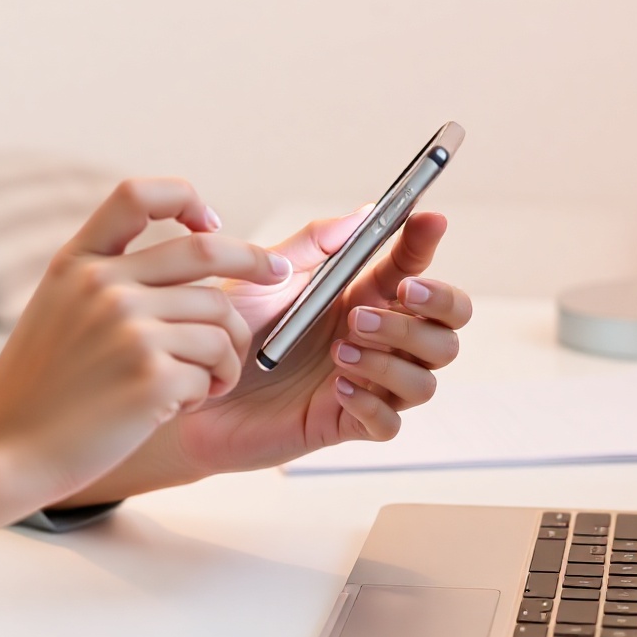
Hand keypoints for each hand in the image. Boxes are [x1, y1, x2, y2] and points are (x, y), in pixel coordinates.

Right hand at [0, 178, 292, 511]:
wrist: (6, 449)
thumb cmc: (38, 388)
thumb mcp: (56, 308)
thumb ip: (105, 277)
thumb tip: (184, 255)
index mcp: (78, 262)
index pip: (137, 195)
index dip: (184, 199)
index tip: (210, 223)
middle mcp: (104, 285)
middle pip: (206, 253)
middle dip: (256, 261)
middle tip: (277, 274)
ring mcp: (128, 329)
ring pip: (220, 321)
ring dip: (227, 355)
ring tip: (202, 381)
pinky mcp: (151, 376)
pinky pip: (212, 371)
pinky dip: (206, 391)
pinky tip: (175, 407)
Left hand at [55, 209, 470, 498]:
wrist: (190, 382)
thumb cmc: (228, 328)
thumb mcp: (266, 277)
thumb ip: (315, 245)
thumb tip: (366, 212)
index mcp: (359, 296)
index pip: (414, 270)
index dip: (426, 245)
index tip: (428, 219)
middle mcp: (373, 340)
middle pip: (446, 329)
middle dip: (430, 312)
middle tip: (372, 307)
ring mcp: (365, 384)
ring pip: (425, 379)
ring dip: (392, 360)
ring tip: (340, 349)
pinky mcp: (345, 424)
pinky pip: (389, 423)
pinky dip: (373, 402)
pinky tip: (340, 388)